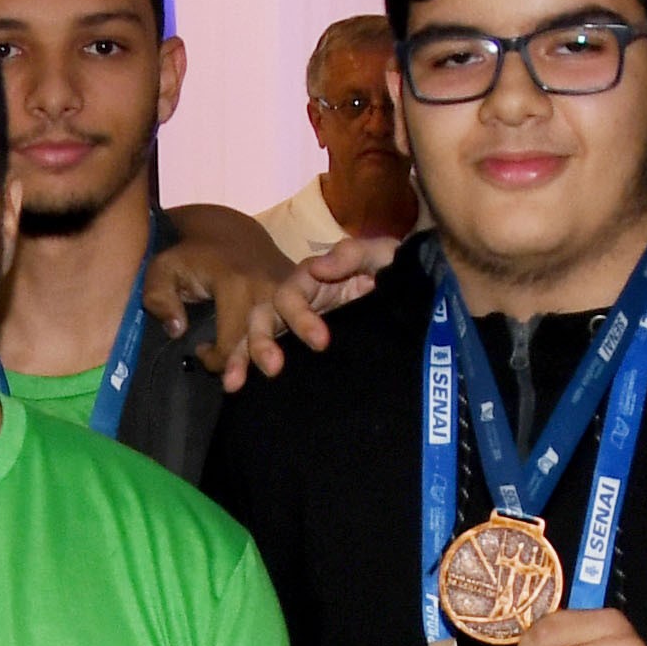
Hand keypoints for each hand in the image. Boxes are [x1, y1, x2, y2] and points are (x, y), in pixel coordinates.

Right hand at [208, 236, 398, 393]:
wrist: (414, 299)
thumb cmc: (394, 271)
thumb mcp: (380, 254)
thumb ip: (353, 254)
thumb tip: (318, 266)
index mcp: (312, 280)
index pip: (292, 295)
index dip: (300, 317)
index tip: (322, 342)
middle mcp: (296, 303)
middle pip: (264, 317)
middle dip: (261, 343)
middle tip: (273, 369)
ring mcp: (295, 327)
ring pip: (255, 337)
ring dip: (241, 358)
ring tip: (232, 385)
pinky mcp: (302, 349)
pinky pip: (269, 358)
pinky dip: (248, 370)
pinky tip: (239, 392)